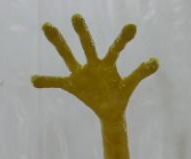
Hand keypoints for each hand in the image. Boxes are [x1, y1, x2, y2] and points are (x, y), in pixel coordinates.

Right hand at [32, 14, 157, 120]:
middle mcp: (93, 64)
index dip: (123, 39)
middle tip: (77, 16)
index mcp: (108, 63)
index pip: (116, 49)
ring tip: (47, 26)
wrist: (109, 110)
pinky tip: (34, 80)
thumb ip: (140, 73)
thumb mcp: (130, 84)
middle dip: (82, 31)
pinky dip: (46, 81)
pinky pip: (57, 82)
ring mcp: (81, 73)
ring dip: (58, 42)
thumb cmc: (119, 94)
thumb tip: (156, 61)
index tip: (132, 27)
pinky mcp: (72, 85)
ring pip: (67, 55)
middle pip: (87, 45)